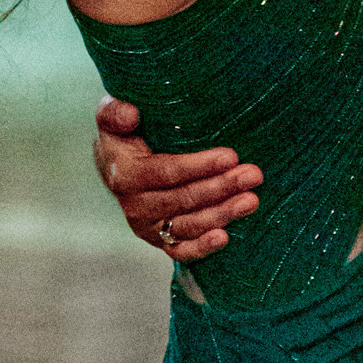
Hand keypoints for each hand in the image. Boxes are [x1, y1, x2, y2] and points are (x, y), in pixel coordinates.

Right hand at [94, 96, 260, 260]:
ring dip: (222, 213)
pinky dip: (202, 247)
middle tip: (252, 175)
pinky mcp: (159, 240)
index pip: (167, 173)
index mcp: (123, 175)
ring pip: (188, 224)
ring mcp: (147, 227)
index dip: (199, 166)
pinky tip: (225, 237)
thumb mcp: (110, 115)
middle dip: (221, 187)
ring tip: (251, 200)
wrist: (116, 166)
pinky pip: (181, 250)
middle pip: (183, 199)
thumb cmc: (122, 135)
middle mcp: (134, 206)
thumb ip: (115, 112)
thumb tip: (130, 114)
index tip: (231, 156)